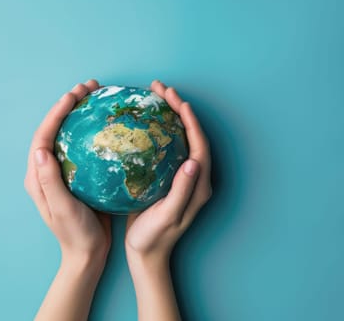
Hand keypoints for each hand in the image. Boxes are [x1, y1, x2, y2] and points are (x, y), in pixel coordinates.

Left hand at [24, 79, 110, 266]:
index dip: (56, 114)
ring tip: (97, 97)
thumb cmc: (74, 233)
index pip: (43, 137)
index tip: (72, 96)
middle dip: (68, 105)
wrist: (88, 252)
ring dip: (81, 114)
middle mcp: (49, 170)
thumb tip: (41, 151)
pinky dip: (94, 130)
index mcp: (38, 177)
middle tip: (89, 88)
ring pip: (71, 135)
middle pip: (56, 130)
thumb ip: (50, 181)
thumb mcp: (62, 208)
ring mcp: (65, 171)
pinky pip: (86, 146)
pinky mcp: (81, 175)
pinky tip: (110, 124)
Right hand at [125, 80, 212, 262]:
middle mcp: (194, 178)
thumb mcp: (167, 216)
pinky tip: (144, 121)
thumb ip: (182, 190)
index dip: (191, 122)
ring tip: (155, 97)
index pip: (199, 146)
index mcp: (198, 185)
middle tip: (161, 89)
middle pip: (191, 137)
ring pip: (180, 139)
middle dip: (180, 111)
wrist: (146, 255)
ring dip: (170, 117)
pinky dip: (159, 130)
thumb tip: (193, 162)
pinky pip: (167, 147)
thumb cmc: (154, 239)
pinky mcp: (169, 179)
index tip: (178, 101)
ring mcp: (182, 178)